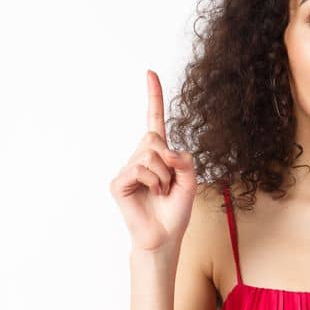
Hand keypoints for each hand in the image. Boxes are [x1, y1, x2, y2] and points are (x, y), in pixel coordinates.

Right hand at [109, 70, 197, 252]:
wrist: (164, 236)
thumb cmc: (175, 210)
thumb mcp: (190, 181)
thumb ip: (185, 160)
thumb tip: (165, 149)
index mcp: (158, 154)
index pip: (154, 120)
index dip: (153, 97)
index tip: (150, 73)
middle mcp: (139, 157)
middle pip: (155, 137)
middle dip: (170, 161)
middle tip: (169, 184)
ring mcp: (127, 168)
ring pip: (151, 154)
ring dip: (165, 176)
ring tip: (161, 192)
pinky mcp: (118, 182)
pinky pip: (141, 169)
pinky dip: (154, 182)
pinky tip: (152, 194)